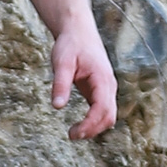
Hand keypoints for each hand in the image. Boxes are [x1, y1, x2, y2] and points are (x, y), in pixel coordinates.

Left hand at [50, 10, 117, 142]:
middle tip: (71, 135)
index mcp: (102, 78)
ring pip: (108, 115)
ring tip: (74, 133)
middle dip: (93, 129)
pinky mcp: (100, 90)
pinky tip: (80, 126)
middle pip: (109, 116)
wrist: (78, 31)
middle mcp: (109, 85)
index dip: (90, 124)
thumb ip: (60, 84)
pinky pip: (102, 110)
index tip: (74, 133)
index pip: (102, 108)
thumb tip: (57, 107)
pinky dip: (94, 121)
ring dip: (94, 127)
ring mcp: (107, 89)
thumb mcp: (62, 63)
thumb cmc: (70, 45)